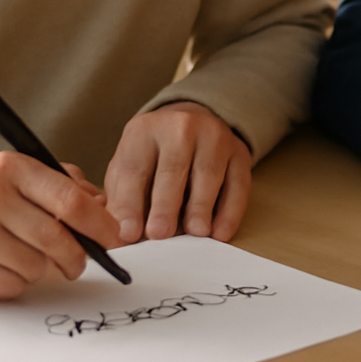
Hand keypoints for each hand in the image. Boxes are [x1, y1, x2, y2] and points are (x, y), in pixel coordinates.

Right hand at [0, 151, 122, 299]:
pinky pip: (12, 286)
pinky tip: (2, 265)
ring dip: (42, 268)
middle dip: (78, 255)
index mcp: (7, 169)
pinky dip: (17, 281)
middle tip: (80, 261)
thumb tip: (104, 208)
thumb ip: (62, 184)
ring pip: (37, 266)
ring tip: (26, 255)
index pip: (68, 199)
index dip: (100, 223)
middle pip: (57, 238)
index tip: (116, 237)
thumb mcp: (13, 174)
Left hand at [103, 101, 251, 244]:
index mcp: (144, 130)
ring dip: (200, 207)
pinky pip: (237, 184)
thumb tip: (121, 236)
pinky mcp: (239, 152)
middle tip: (159, 235)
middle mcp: (180, 126)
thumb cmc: (153, 157)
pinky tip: (220, 232)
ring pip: (208, 173)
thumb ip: (121, 199)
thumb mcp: (128, 167)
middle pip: (172, 168)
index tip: (129, 233)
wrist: (191, 125)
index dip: (130, 203)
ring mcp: (213, 136)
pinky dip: (230, 211)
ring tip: (194, 233)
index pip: (134, 169)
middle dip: (165, 205)